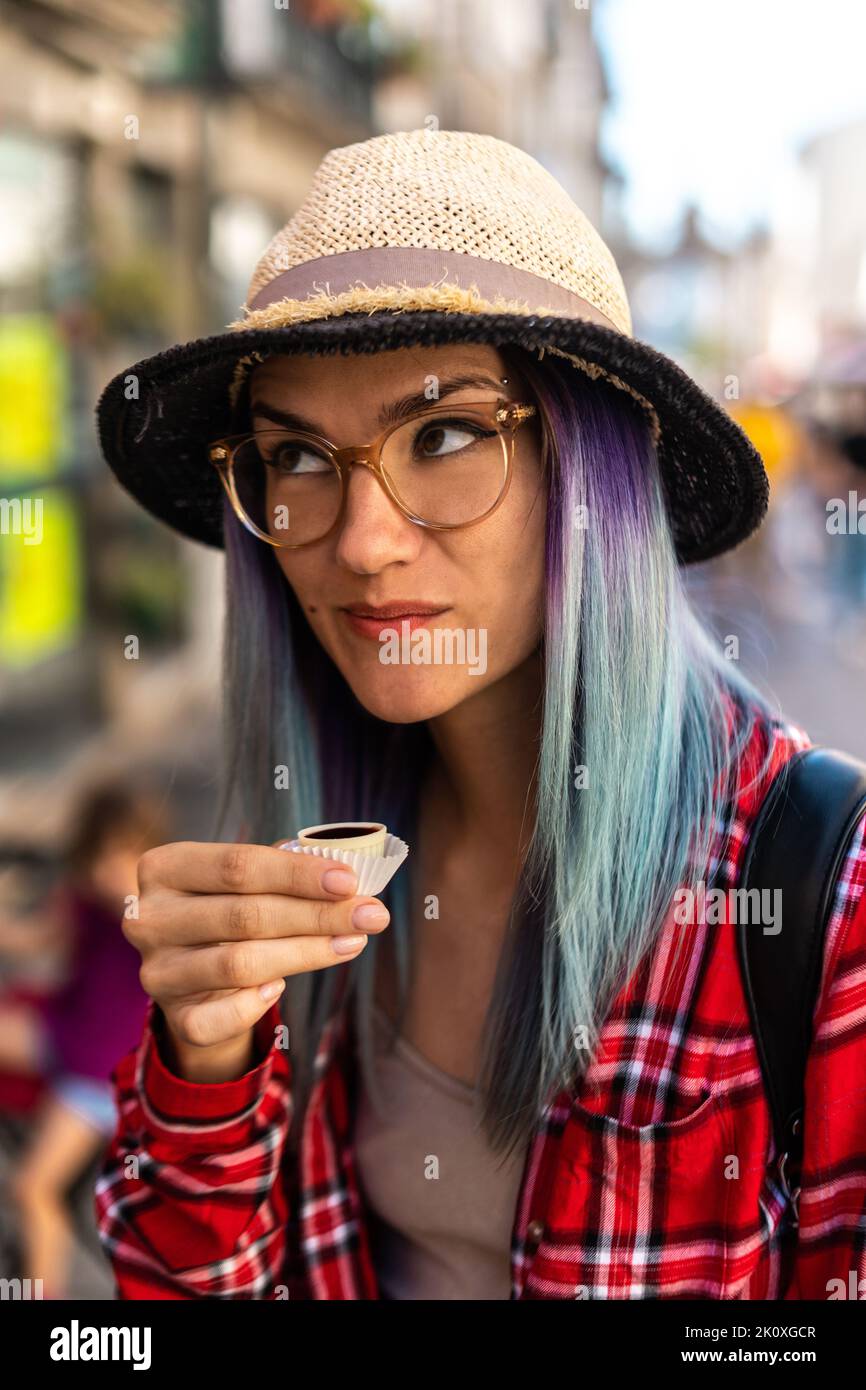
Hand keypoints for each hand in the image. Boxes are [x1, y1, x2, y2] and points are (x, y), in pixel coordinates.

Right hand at [126, 840, 389, 1079]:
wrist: (197, 980)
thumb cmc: (232, 913)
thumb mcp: (248, 881)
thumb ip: (285, 868)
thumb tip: (342, 873)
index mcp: (165, 867)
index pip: (238, 865)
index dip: (297, 874)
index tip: (350, 882)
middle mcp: (149, 917)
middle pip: (244, 914)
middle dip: (316, 914)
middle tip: (370, 915)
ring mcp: (156, 970)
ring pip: (240, 963)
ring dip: (306, 953)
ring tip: (352, 943)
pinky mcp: (173, 1016)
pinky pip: (221, 1016)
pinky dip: (255, 1003)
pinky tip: (280, 987)